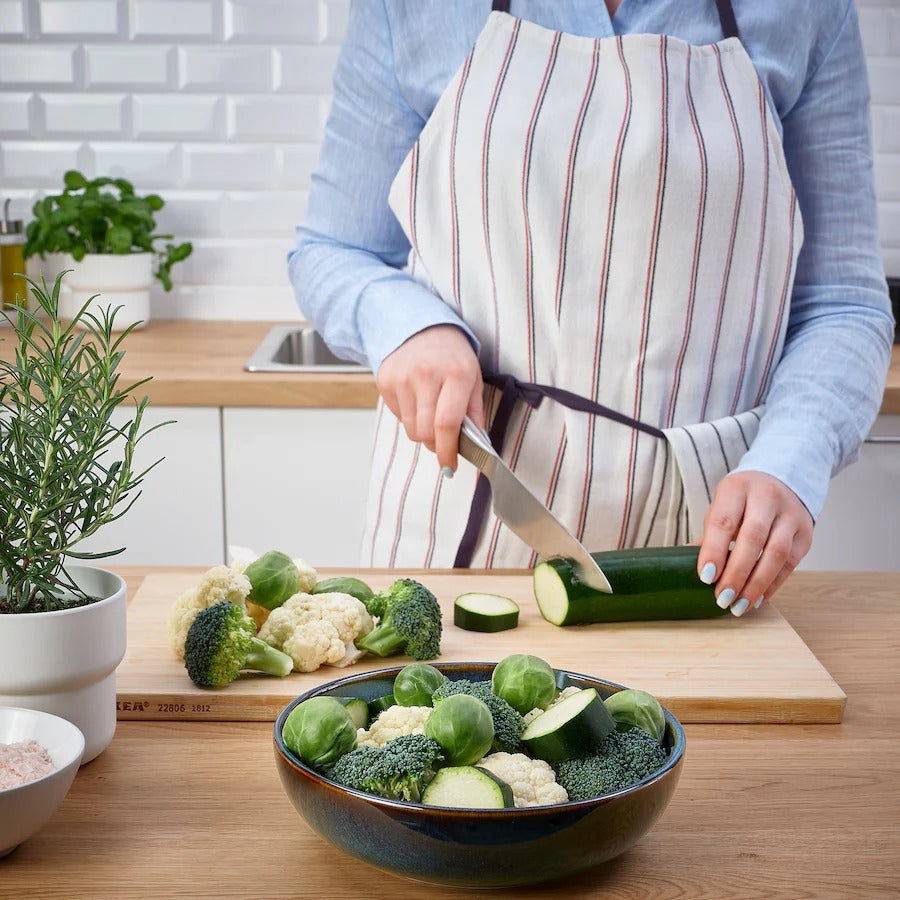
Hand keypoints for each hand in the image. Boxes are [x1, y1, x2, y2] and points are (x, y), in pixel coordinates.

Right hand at [375, 324, 484, 470]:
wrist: (420, 327)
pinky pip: (398, 416)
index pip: (447, 423)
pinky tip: (416, 398)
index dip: (448, 450)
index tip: (450, 466)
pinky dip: (409, 416)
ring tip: (430, 411)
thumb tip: (475, 447)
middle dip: (435, 444)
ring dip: (422, 431)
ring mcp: (402, 377)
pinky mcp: (385, 380)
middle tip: (442, 439)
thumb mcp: (474, 378)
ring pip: (411, 429)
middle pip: (426, 432)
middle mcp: (427, 375)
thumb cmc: (452, 357)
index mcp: (457, 374)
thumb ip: (475, 413)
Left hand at [696, 471, 813, 615]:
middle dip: (736, 573)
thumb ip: (709, 534)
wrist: (783, 479)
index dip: (714, 551)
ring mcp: (791, 515)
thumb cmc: (743, 499)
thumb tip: (683, 565)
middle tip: (722, 598)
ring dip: (756, 584)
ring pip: (776, 553)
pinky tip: (756, 598)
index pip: (724, 521)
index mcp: (738, 488)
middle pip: (753, 538)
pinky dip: (772, 584)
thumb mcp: (722, 505)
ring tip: (739, 606)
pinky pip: (790, 564)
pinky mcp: (805, 534)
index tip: (706, 578)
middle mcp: (767, 497)